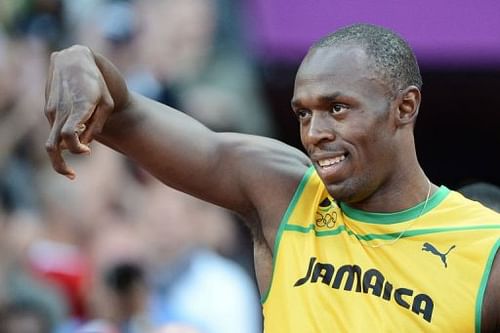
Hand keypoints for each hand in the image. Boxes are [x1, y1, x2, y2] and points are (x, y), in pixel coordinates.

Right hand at [44, 45, 114, 178]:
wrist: (76, 59)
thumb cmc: (99, 83)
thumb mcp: (106, 103)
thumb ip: (96, 124)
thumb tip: (84, 143)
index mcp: (78, 107)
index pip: (69, 136)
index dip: (76, 150)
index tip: (86, 152)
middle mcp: (61, 110)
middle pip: (53, 146)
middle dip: (60, 165)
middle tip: (71, 176)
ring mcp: (52, 109)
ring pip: (52, 138)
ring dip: (64, 150)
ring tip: (78, 156)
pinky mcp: (48, 108)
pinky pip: (54, 128)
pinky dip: (63, 136)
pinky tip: (77, 131)